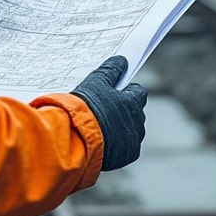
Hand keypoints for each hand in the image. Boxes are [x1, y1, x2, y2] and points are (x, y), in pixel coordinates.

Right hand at [70, 55, 147, 170]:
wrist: (77, 138)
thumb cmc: (86, 107)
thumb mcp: (95, 82)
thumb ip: (110, 70)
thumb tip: (122, 61)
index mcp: (132, 102)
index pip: (138, 92)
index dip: (127, 91)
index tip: (117, 92)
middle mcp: (138, 121)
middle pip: (135, 112)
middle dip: (124, 111)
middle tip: (106, 110)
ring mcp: (133, 139)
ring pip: (132, 130)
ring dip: (121, 128)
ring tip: (102, 127)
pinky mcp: (127, 155)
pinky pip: (126, 147)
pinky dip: (118, 144)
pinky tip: (103, 141)